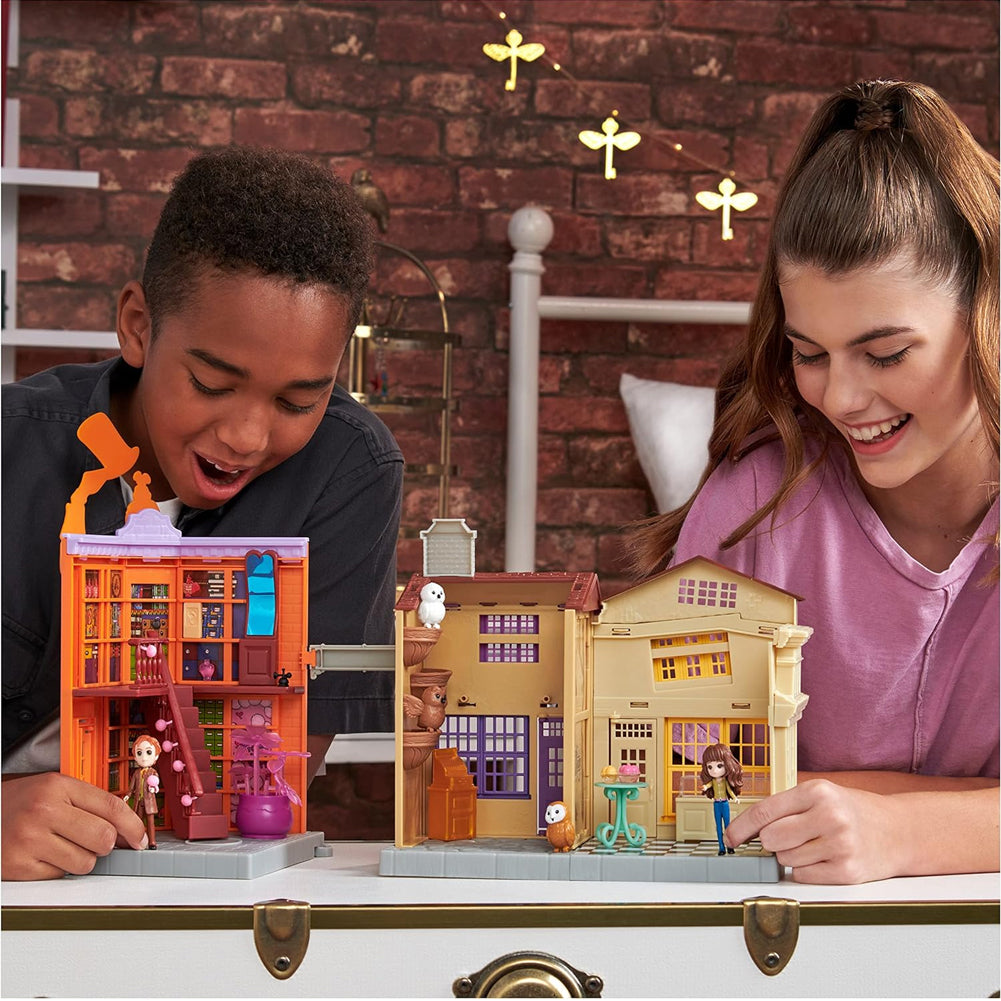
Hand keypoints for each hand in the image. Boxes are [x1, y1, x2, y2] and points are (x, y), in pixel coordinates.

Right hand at [2, 773, 147, 880]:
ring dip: (81, 859)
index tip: (141, 838)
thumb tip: (125, 830)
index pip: (111, 806)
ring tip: (61, 846)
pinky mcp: (19, 867)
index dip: (133, 825)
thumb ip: (89, 803)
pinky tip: (43, 855)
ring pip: (85, 862)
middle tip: (91, 840)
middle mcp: (44, 811)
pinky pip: (59, 877)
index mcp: (57, 787)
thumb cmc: (20, 802)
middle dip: (105, 844)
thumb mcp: (54, 789)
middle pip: (103, 838)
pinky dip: (57, 870)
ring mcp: (30, 840)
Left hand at [723, 779, 903, 883]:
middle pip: (771, 839)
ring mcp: (839, 845)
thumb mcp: (821, 795)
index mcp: (817, 792)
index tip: (730, 837)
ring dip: (791, 856)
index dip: (741, 827)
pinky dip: (805, 870)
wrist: (899, 831)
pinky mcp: (846, 871)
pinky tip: (822, 858)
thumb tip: (747, 829)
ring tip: (813, 844)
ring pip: (786, 859)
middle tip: (788, 836)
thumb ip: (787, 807)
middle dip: (771, 842)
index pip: (765, 811)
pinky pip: (803, 876)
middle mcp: (828, 816)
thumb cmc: (852, 811)